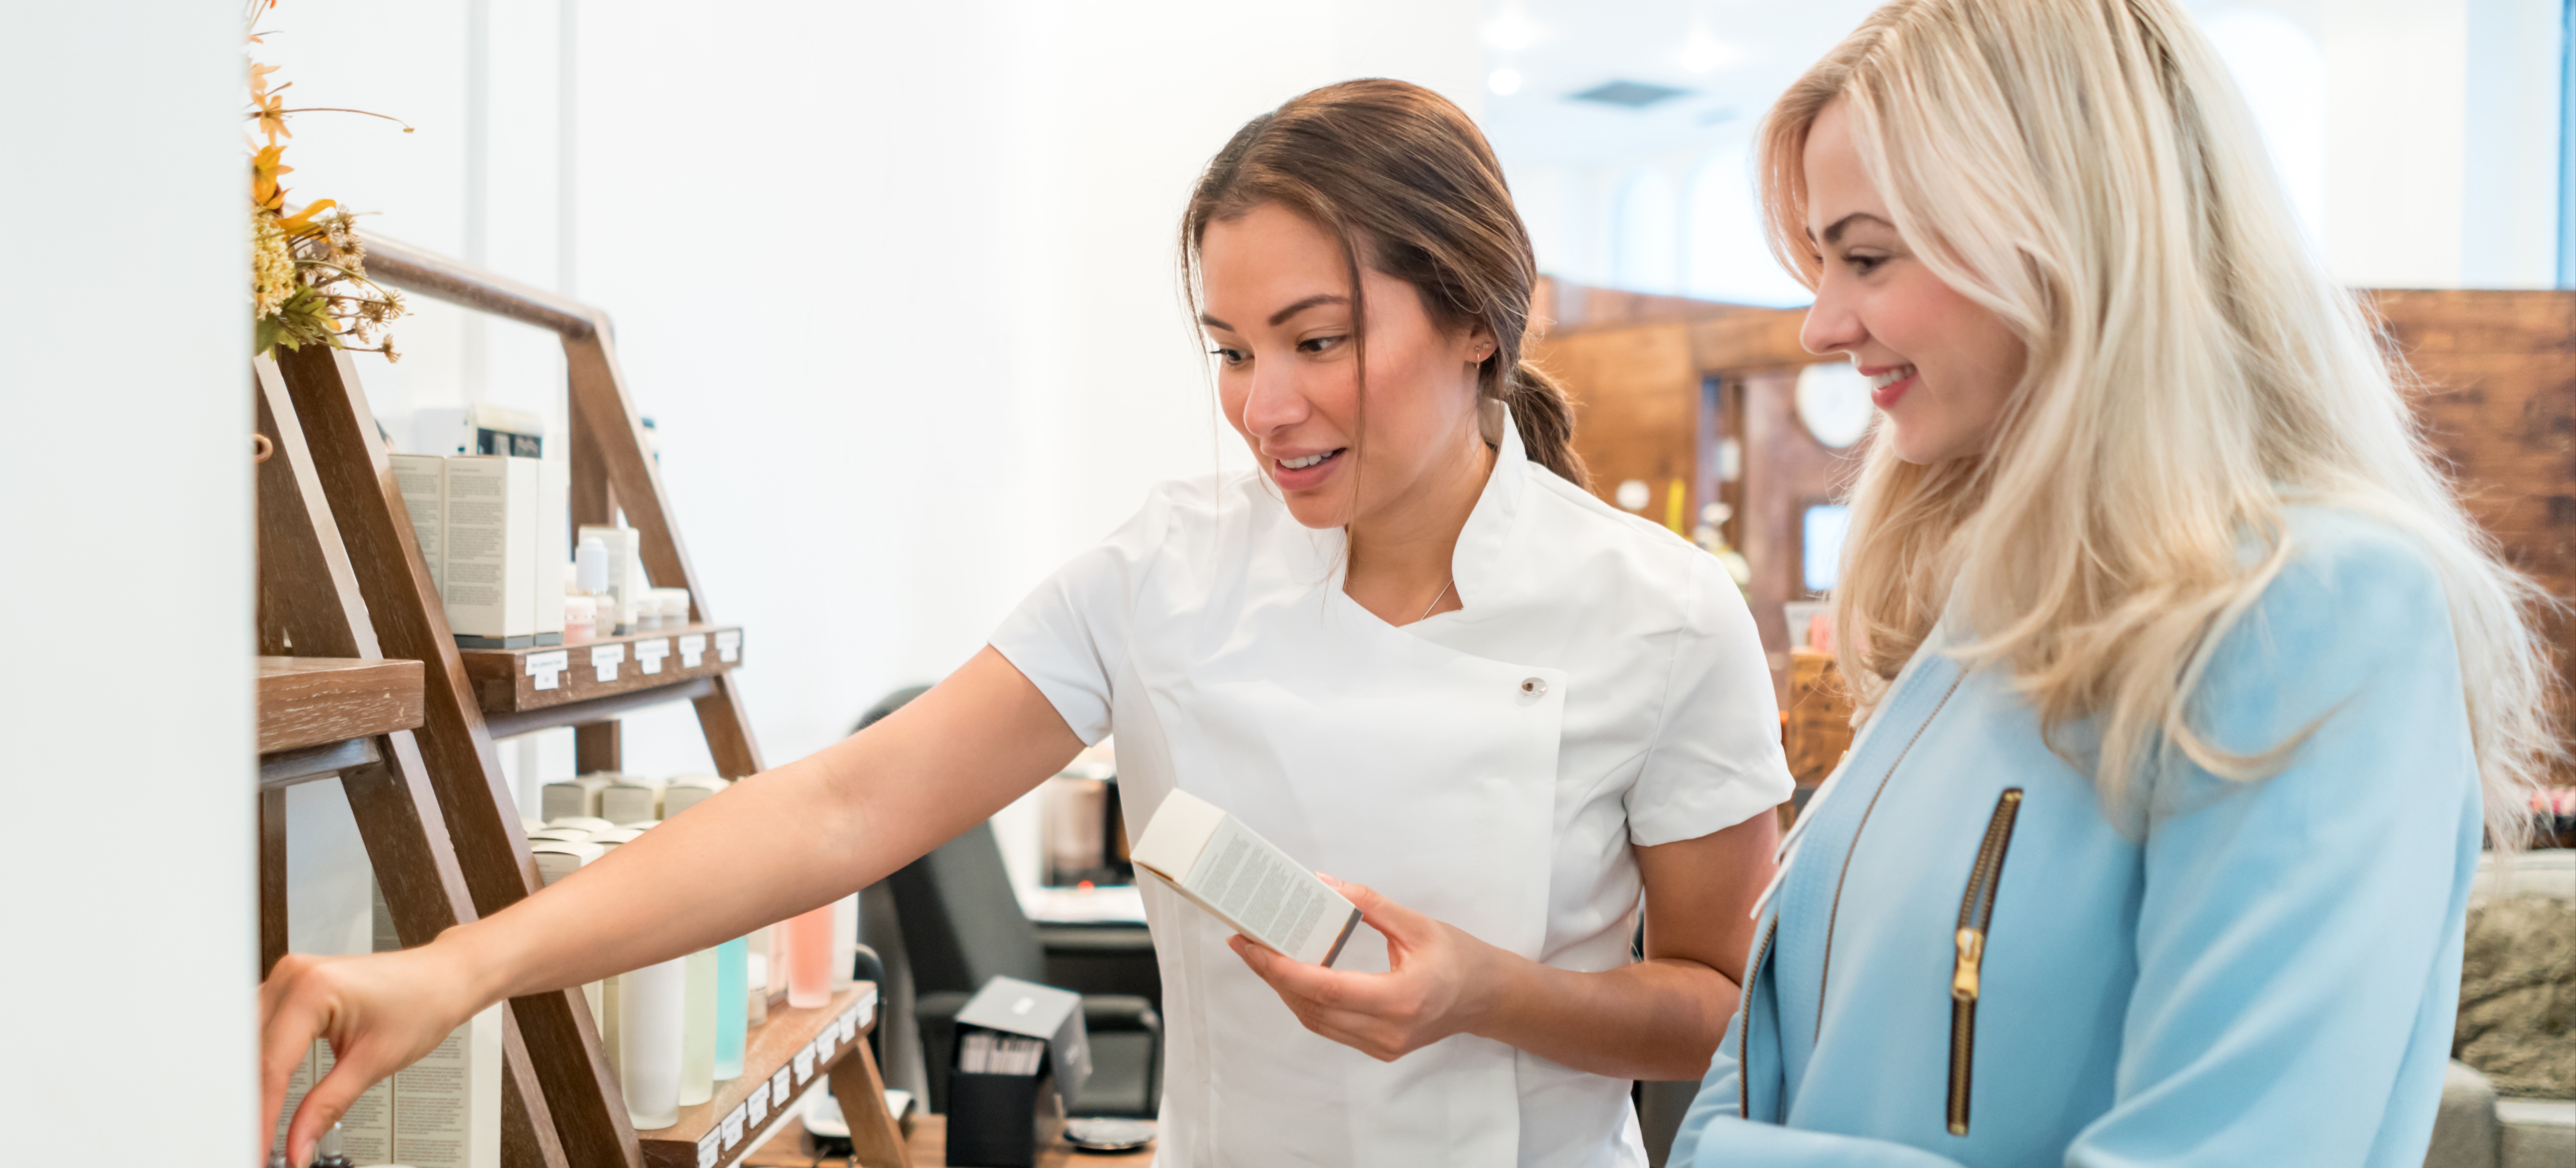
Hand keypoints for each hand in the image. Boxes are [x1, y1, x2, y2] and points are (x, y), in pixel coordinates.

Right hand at [259, 945, 486, 1166]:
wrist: (444, 978)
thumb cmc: (424, 1003)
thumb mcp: (374, 1062)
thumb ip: (327, 1107)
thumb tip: (298, 1146)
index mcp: (311, 988)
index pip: (270, 1065)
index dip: (260, 1115)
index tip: (256, 1148)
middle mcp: (292, 976)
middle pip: (250, 1053)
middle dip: (245, 1102)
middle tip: (248, 1140)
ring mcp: (289, 978)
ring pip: (246, 1041)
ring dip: (245, 1082)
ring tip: (249, 1122)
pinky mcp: (292, 987)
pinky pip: (259, 1027)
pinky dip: (256, 1061)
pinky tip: (256, 1089)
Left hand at [1227, 875, 1508, 1061]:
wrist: (1486, 998)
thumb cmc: (1458, 957)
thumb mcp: (1417, 924)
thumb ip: (1369, 904)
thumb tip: (1323, 883)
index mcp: (1401, 998)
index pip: (1327, 988)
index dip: (1283, 969)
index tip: (1253, 946)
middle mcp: (1388, 1030)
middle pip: (1312, 1007)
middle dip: (1273, 975)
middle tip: (1245, 943)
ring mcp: (1382, 1045)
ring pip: (1315, 1021)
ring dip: (1285, 990)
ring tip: (1262, 957)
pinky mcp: (1378, 1048)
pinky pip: (1329, 1027)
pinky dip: (1305, 1001)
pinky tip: (1292, 976)